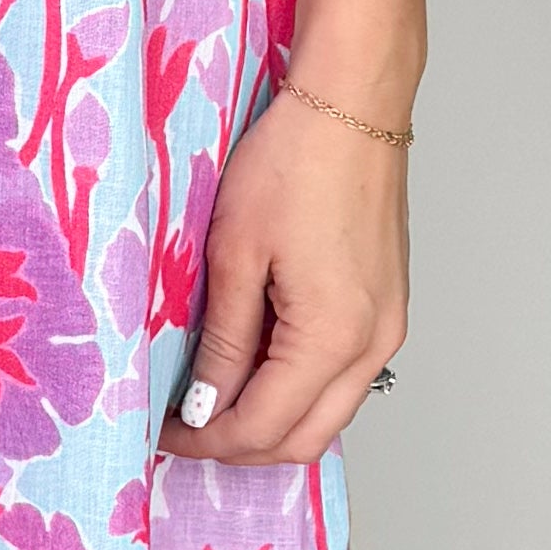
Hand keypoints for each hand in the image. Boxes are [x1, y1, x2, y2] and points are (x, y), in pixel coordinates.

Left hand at [163, 89, 407, 468]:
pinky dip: (298, 388)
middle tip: (184, 427)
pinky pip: (343, 378)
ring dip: (271, 420)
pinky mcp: (387, 310)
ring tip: (211, 397)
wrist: (352, 103)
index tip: (163, 431)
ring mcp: (387, 328)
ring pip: (328, 414)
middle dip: (240, 446)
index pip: (263, 426)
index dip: (205, 440)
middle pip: (304, 439)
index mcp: (334, 336)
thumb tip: (206, 405)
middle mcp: (374, 344)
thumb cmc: (296, 160)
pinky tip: (254, 364)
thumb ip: (224, 342)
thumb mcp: (235, 255)